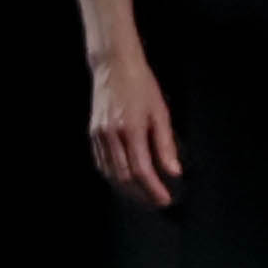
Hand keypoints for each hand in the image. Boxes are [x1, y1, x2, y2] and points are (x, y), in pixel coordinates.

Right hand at [85, 48, 181, 208]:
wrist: (113, 66)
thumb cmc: (141, 86)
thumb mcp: (160, 113)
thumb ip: (166, 145)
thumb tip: (174, 172)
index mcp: (131, 129)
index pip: (142, 170)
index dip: (153, 189)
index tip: (165, 200)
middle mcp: (112, 134)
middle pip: (124, 177)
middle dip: (141, 194)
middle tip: (156, 202)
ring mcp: (99, 134)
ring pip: (110, 173)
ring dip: (127, 190)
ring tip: (142, 197)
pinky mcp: (93, 133)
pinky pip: (101, 162)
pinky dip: (113, 177)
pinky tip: (124, 181)